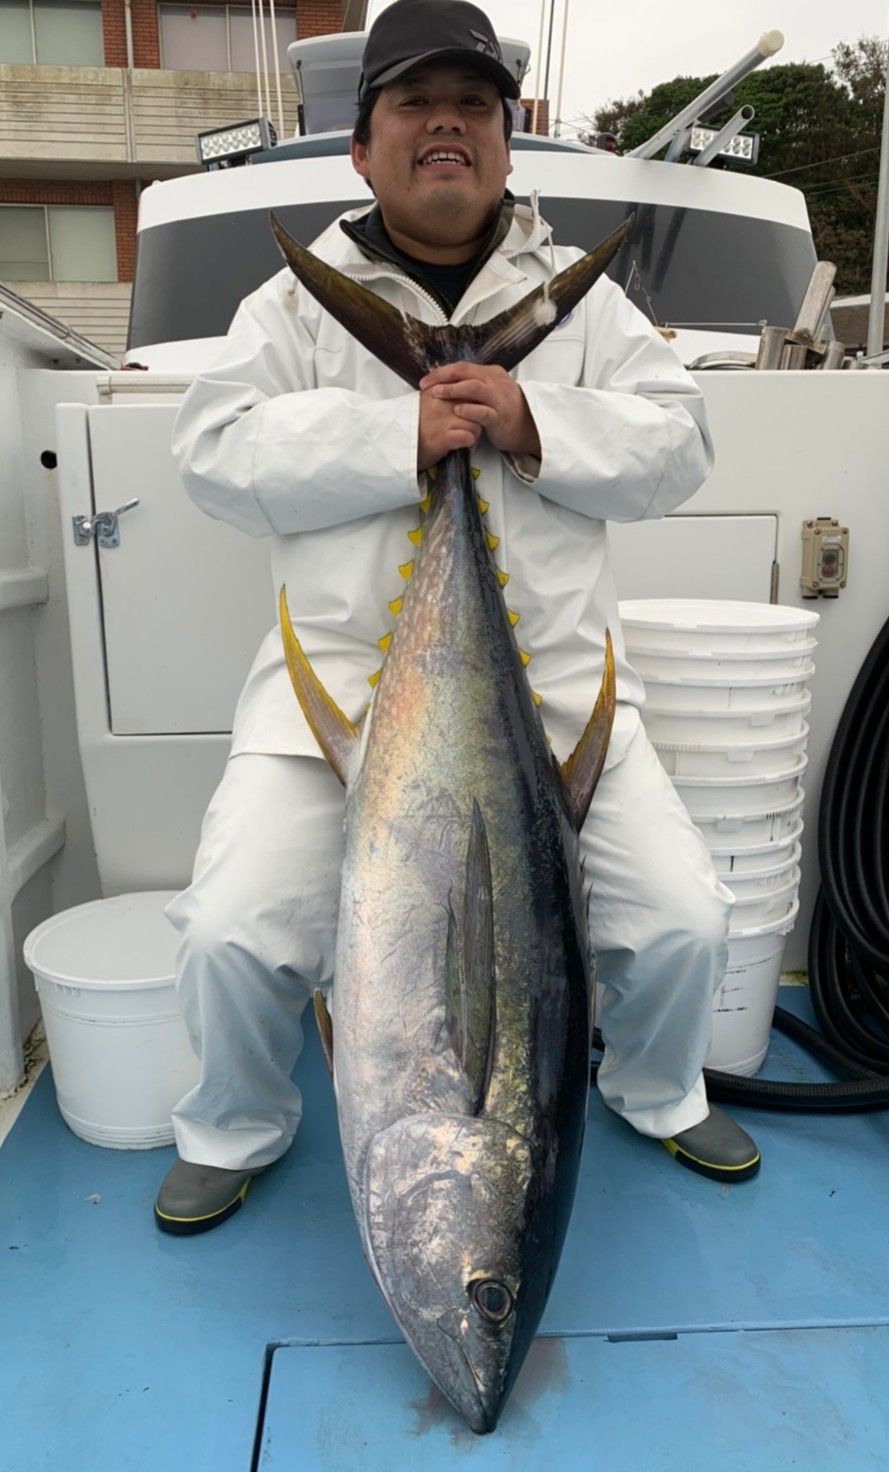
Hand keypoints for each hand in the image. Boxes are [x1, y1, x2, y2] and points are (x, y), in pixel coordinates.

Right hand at [417, 371, 481, 469]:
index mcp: (437, 390)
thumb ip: (441, 393)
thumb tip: (460, 389)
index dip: (472, 401)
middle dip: (478, 416)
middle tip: (472, 425)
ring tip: (467, 437)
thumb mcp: (424, 401)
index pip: (467, 388)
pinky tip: (463, 445)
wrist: (396, 443)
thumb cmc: (412, 424)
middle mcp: (441, 402)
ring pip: (476, 422)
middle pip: (475, 404)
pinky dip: (470, 443)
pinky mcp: (444, 438)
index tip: (469, 410)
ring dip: (475, 432)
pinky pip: (469, 437)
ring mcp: (443, 420)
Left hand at [419, 363, 541, 460]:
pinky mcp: (500, 416)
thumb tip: (450, 382)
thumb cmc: (505, 411)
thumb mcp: (490, 392)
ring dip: (453, 389)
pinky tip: (457, 410)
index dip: (442, 371)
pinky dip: (469, 409)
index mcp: (490, 373)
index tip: (426, 379)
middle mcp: (495, 382)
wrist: (529, 427)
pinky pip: (483, 411)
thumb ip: (474, 385)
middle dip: (442, 377)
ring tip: (437, 393)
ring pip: (474, 387)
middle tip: (426, 384)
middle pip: (465, 372)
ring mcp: (499, 398)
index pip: (462, 367)